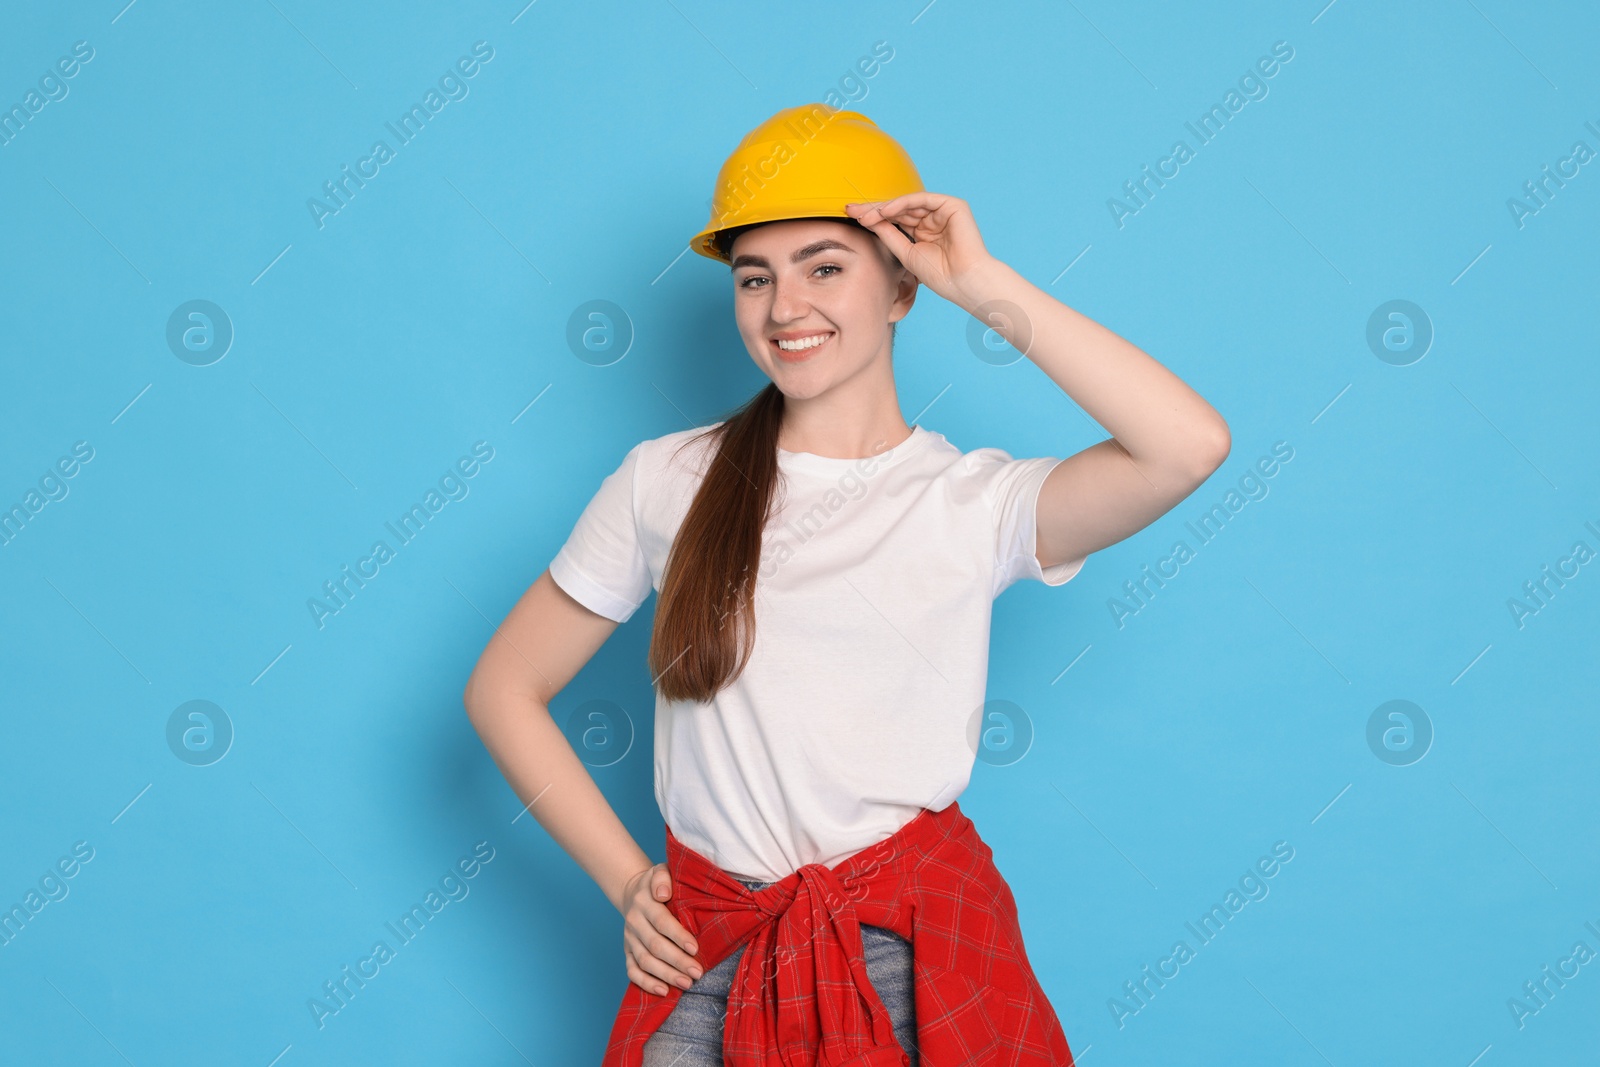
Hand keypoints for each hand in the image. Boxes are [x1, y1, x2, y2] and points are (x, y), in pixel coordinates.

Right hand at [620, 862, 703, 995]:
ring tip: (686, 983)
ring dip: (666, 975)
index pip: (661, 921)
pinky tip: (663, 990)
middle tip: (697, 972)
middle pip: (654, 945)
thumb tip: (663, 894)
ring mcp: (629, 938)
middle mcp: (634, 921)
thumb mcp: (660, 871)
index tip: (695, 949)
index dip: (678, 936)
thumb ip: (663, 878)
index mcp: (644, 902)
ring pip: (645, 961)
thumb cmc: (657, 883)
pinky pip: (632, 970)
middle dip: (677, 961)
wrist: (633, 892)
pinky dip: (646, 983)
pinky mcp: (627, 951)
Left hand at [845, 193, 996, 308]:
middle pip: (899, 209)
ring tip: (866, 215)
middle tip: (852, 210)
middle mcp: (933, 219)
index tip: (852, 217)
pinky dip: (902, 203)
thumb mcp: (906, 253)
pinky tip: (885, 211)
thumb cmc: (939, 274)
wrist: (963, 282)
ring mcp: (943, 211)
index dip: (874, 217)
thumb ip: (889, 235)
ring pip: (908, 203)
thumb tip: (869, 221)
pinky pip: (922, 199)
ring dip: (885, 207)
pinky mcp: (952, 205)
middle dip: (875, 209)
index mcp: (924, 232)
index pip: (895, 220)